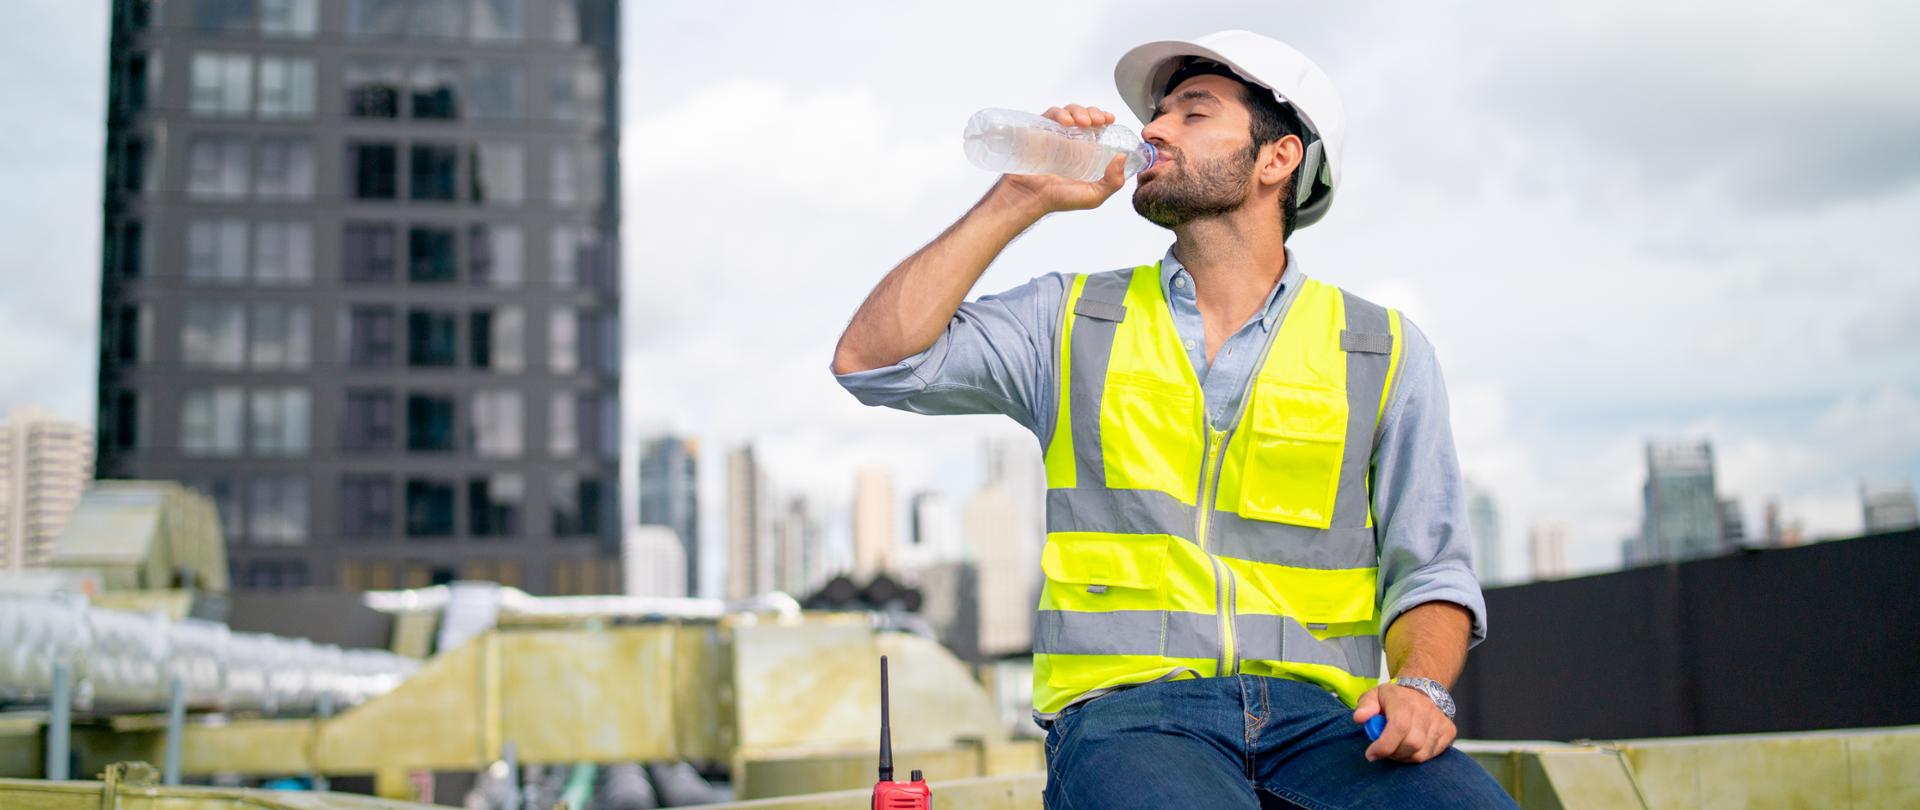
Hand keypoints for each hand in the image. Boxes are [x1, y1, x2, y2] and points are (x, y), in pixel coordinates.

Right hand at [990, 104, 1129, 216]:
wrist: (1028, 199)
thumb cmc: (1057, 199)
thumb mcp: (1093, 196)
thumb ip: (1113, 182)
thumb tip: (1122, 157)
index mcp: (1083, 151)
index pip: (1096, 127)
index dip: (1103, 118)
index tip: (1109, 119)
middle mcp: (1069, 140)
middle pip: (1083, 115)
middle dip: (1092, 112)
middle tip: (1098, 120)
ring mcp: (1052, 135)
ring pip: (1067, 112)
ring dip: (1078, 111)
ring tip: (1083, 121)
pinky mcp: (1037, 132)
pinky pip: (1048, 116)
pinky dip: (1059, 114)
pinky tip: (1067, 122)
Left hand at [1352, 683, 1456, 763]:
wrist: (1422, 691)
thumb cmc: (1395, 698)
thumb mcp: (1374, 695)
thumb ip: (1365, 707)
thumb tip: (1360, 718)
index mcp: (1404, 701)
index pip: (1398, 727)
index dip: (1384, 745)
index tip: (1371, 754)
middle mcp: (1425, 711)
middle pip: (1411, 744)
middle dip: (1393, 753)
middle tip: (1384, 751)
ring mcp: (1439, 722)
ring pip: (1422, 753)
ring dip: (1405, 757)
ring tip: (1396, 748)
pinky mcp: (1449, 731)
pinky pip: (1433, 754)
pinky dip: (1419, 756)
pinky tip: (1410, 747)